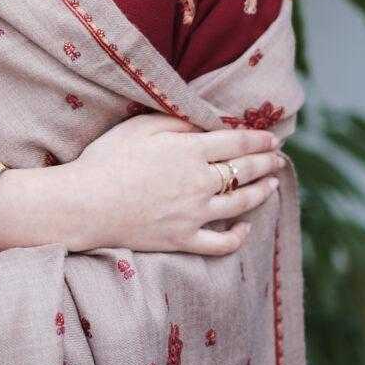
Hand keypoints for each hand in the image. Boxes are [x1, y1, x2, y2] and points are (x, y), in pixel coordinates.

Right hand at [63, 112, 282, 255]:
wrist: (86, 204)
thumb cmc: (108, 158)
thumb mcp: (140, 127)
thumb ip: (176, 121)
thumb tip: (204, 122)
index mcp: (189, 151)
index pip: (235, 143)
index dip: (257, 139)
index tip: (272, 137)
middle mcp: (199, 183)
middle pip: (243, 171)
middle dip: (265, 162)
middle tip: (278, 157)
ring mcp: (194, 215)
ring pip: (240, 204)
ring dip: (261, 192)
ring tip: (273, 185)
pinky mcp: (183, 239)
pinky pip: (220, 243)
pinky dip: (238, 237)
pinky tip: (245, 228)